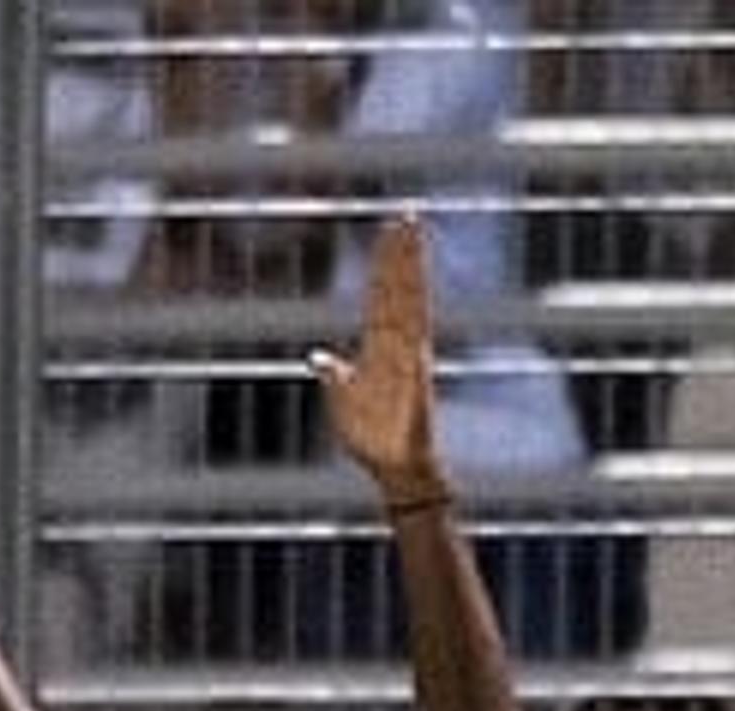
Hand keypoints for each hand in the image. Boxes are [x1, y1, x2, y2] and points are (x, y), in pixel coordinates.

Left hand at [313, 212, 441, 502]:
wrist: (394, 469)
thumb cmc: (371, 439)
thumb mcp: (343, 401)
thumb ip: (335, 376)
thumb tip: (319, 358)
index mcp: (379, 349)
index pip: (382, 297)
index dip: (385, 265)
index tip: (390, 233)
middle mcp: (397, 347)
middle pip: (400, 290)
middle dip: (402, 255)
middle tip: (407, 217)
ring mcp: (408, 359)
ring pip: (410, 304)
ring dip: (411, 271)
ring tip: (414, 236)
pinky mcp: (416, 378)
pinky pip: (413, 340)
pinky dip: (414, 317)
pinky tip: (415, 289)